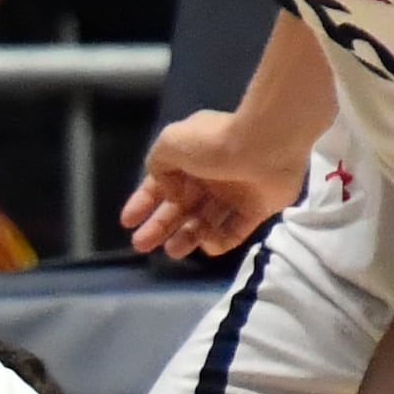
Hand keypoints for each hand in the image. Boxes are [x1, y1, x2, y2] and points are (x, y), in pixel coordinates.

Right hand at [119, 110, 303, 259]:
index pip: (160, 184)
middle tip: (141, 246)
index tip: (128, 223)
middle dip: (159, 227)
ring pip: (205, 222)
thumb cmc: (213, 143)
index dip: (142, 203)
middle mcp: (210, 177)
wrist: (266, 146)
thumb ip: (158, 168)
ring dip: (186, 237)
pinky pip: (234, 231)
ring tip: (172, 251)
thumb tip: (172, 194)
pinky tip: (206, 244)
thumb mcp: (170, 143)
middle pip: (180, 208)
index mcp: (189, 158)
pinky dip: (219, 240)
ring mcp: (235, 194)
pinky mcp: (257, 209)